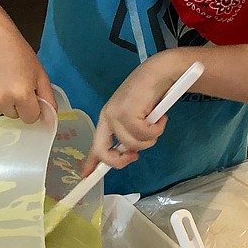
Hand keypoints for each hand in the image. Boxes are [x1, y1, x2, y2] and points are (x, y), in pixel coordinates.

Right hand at [0, 27, 54, 122]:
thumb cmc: (17, 53)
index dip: (31, 107)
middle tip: (12, 82)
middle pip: (13, 116)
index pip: (30, 118)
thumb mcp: (40, 73)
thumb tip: (50, 118)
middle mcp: (2, 99)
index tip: (28, 95)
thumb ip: (47, 98)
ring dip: (0, 102)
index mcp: (22, 94)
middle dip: (16, 104)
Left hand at [83, 56, 179, 175]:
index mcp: (107, 118)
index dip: (91, 162)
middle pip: (104, 152)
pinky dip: (157, 129)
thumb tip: (128, 153)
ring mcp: (115, 114)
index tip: (87, 175)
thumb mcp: (137, 117)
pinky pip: (144, 135)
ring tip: (156, 122)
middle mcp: (107, 116)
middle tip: (134, 157)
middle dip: (121, 161)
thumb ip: (129, 133)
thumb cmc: (150, 93)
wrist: (159, 72)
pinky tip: (160, 117)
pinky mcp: (127, 113)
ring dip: (150, 138)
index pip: (96, 144)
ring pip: (132, 145)